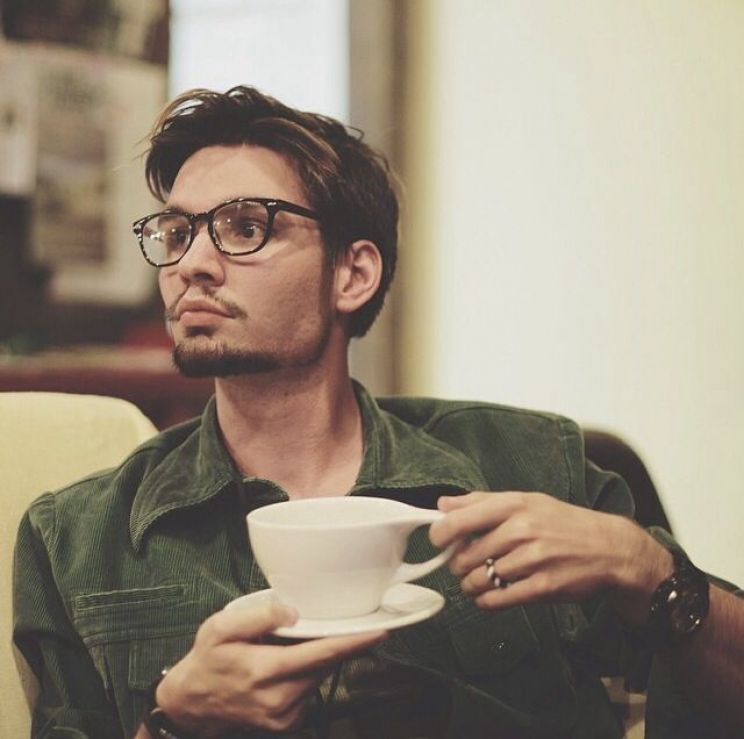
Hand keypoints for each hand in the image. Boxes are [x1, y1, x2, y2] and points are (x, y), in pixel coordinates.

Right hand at [155, 601, 386, 735]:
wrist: (192, 704)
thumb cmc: (208, 660)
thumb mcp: (220, 628)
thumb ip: (257, 615)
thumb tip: (293, 611)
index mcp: (265, 671)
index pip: (322, 654)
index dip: (354, 643)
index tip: (380, 632)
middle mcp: (279, 698)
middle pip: (326, 664)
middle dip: (333, 643)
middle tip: (326, 624)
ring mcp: (285, 715)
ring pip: (320, 676)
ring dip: (317, 658)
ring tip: (288, 648)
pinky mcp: (288, 723)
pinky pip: (310, 690)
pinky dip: (307, 674)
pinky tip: (286, 666)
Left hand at [429, 491, 672, 622]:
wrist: (609, 547)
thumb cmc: (562, 522)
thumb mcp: (526, 501)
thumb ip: (482, 501)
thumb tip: (443, 503)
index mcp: (515, 505)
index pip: (461, 519)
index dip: (441, 533)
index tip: (439, 541)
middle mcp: (522, 530)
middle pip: (467, 554)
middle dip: (458, 564)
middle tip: (462, 565)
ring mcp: (533, 560)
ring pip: (480, 579)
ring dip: (470, 585)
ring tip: (474, 583)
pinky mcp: (543, 587)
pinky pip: (499, 600)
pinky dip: (485, 602)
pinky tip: (486, 598)